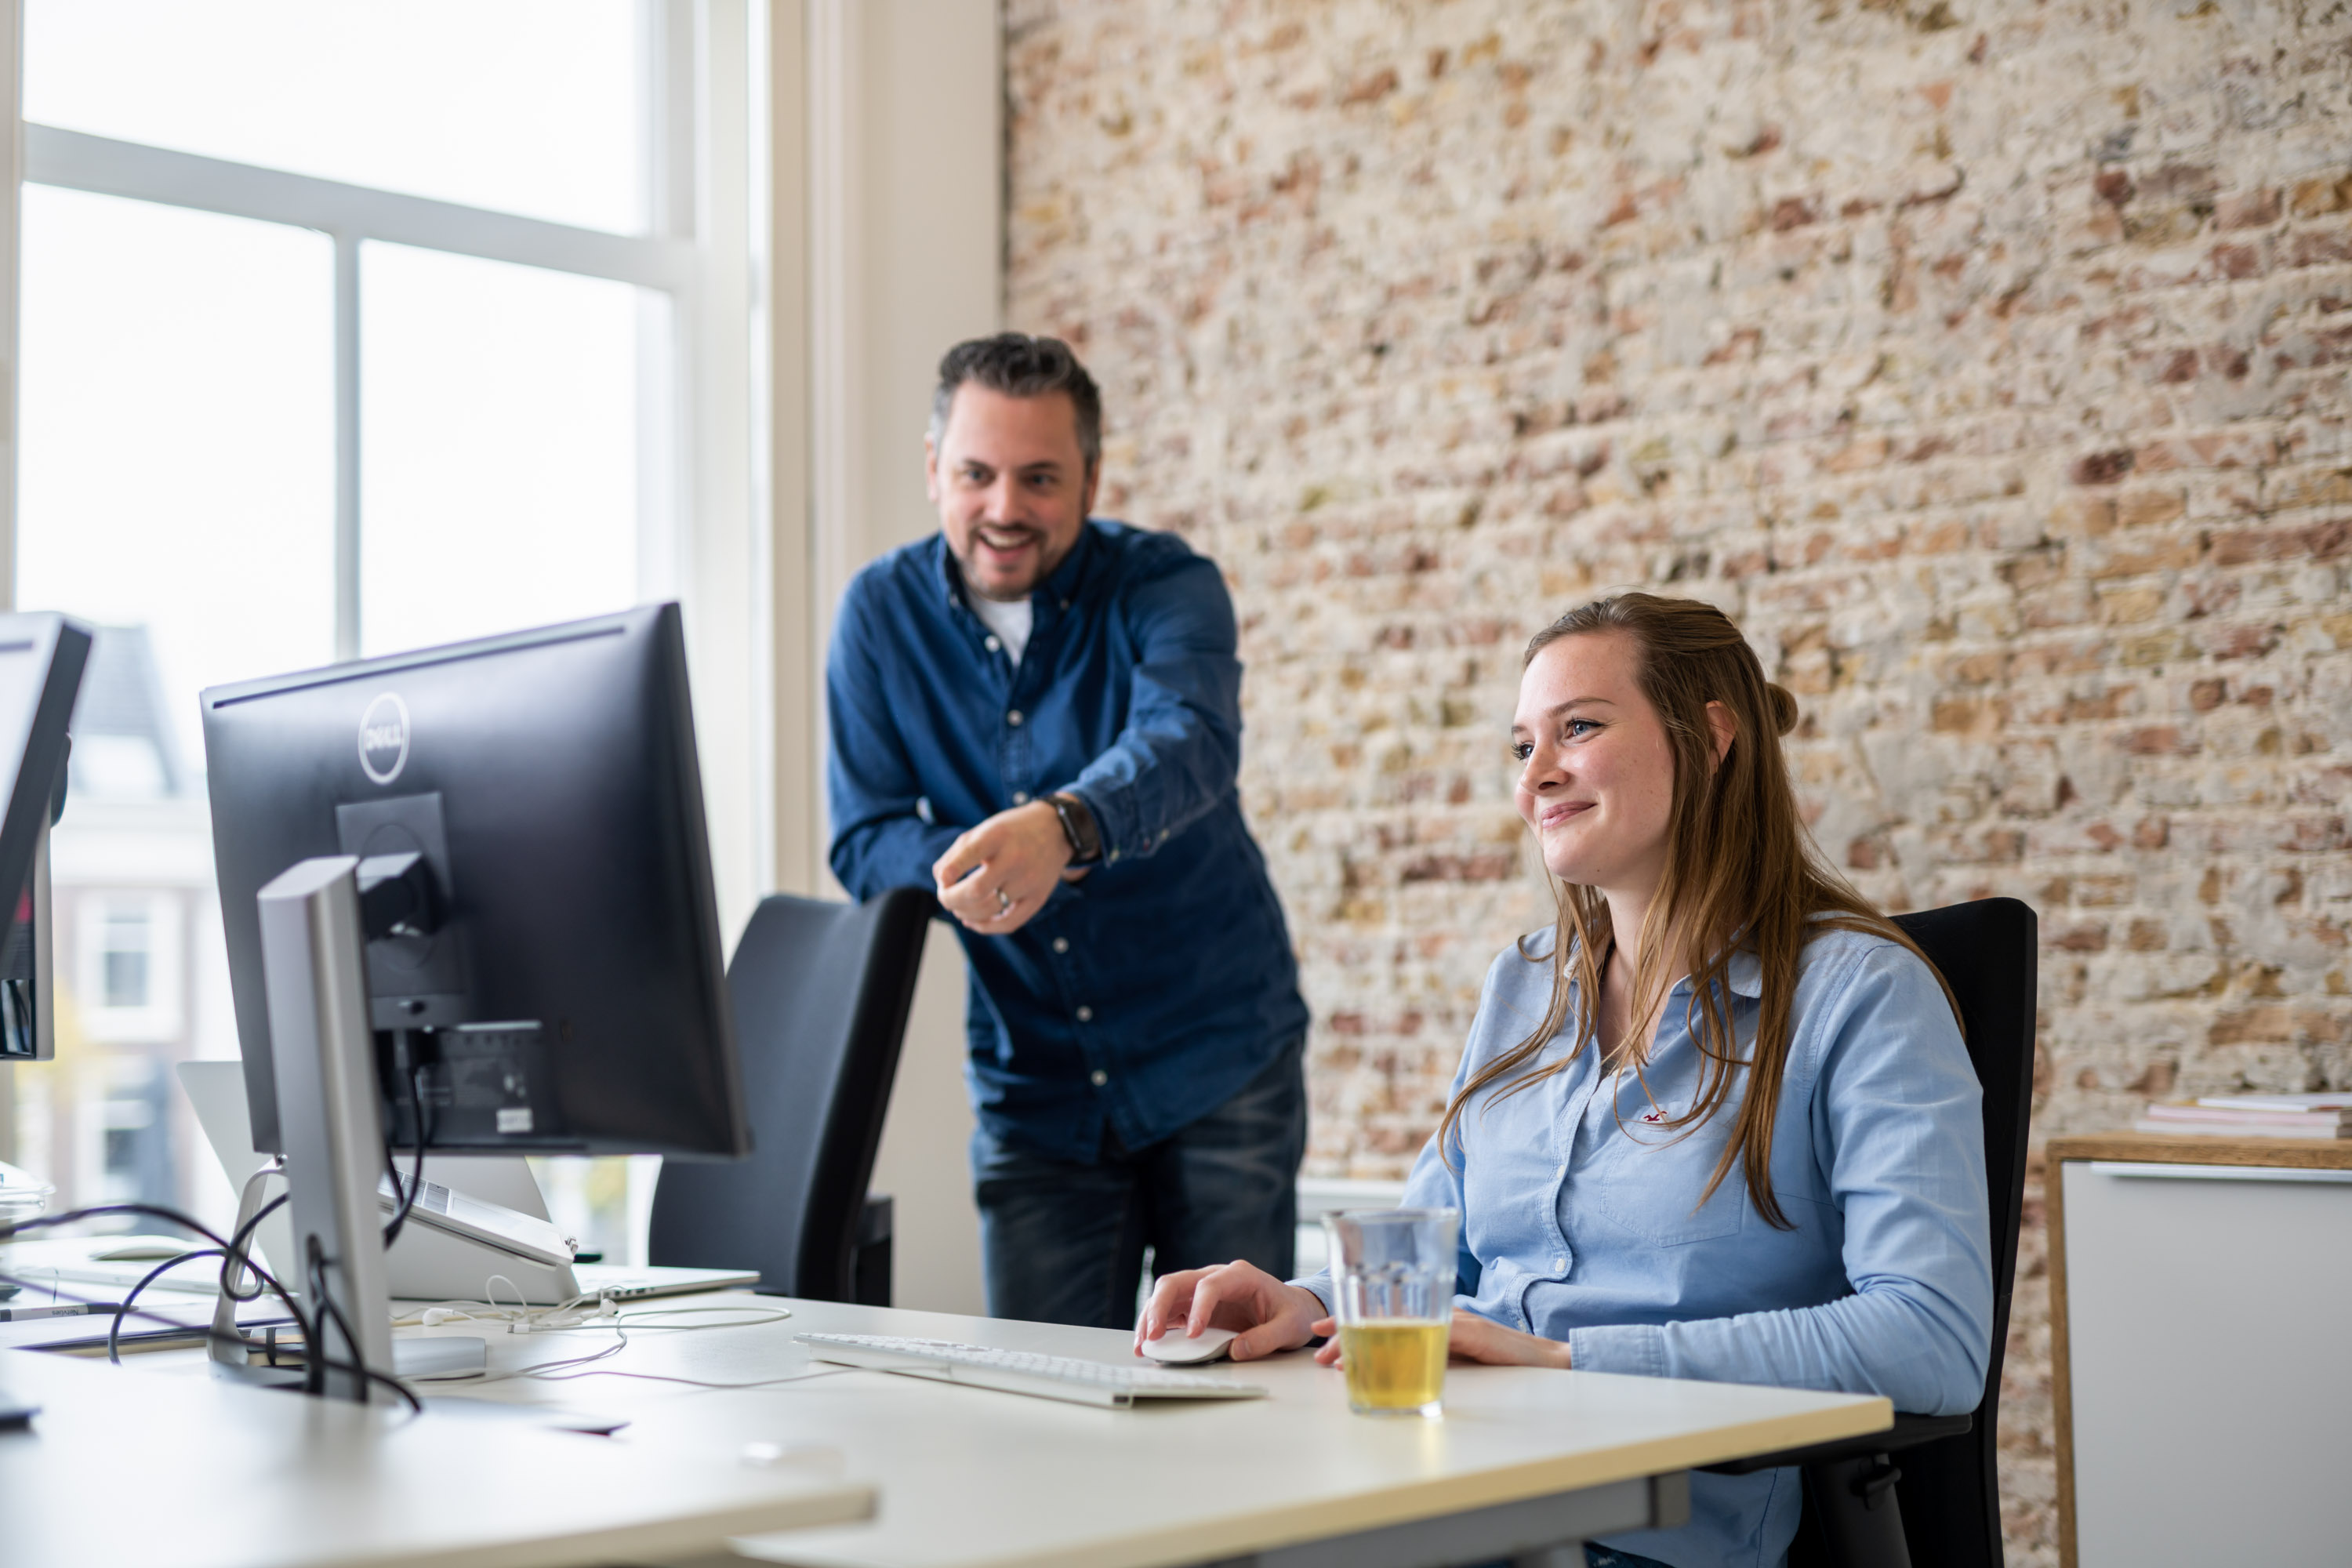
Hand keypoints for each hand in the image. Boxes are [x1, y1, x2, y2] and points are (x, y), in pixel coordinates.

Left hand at [932, 802, 1072, 933]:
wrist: (1056, 830)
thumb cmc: (1012, 831)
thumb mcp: (983, 830)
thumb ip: (957, 853)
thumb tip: (940, 880)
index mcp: (998, 836)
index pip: (970, 854)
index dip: (951, 870)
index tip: (942, 879)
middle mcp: (1015, 859)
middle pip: (976, 890)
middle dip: (951, 899)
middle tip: (945, 896)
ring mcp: (1029, 881)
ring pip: (988, 910)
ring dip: (964, 913)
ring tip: (958, 907)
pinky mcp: (1038, 898)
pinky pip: (1009, 924)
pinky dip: (986, 927)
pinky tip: (974, 921)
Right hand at [1134, 1260, 1328, 1363]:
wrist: (1293, 1309)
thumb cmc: (1291, 1313)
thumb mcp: (1289, 1327)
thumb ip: (1266, 1339)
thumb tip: (1236, 1351)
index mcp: (1240, 1275)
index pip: (1209, 1285)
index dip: (1198, 1308)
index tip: (1194, 1334)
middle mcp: (1216, 1277)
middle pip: (1177, 1282)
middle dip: (1159, 1307)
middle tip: (1152, 1335)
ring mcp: (1202, 1291)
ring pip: (1166, 1295)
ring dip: (1150, 1317)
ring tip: (1142, 1343)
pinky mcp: (1195, 1307)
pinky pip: (1169, 1312)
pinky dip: (1155, 1326)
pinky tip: (1147, 1344)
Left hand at [1311, 1307, 1571, 1370]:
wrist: (1538, 1357)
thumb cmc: (1495, 1356)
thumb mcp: (1452, 1355)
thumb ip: (1424, 1352)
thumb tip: (1385, 1365)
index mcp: (1428, 1316)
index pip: (1382, 1315)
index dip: (1348, 1319)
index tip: (1317, 1329)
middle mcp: (1436, 1312)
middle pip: (1382, 1318)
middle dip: (1346, 1331)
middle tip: (1318, 1346)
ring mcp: (1452, 1320)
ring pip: (1398, 1325)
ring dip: (1365, 1340)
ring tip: (1336, 1357)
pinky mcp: (1470, 1332)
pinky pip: (1433, 1334)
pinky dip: (1409, 1341)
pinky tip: (1390, 1349)